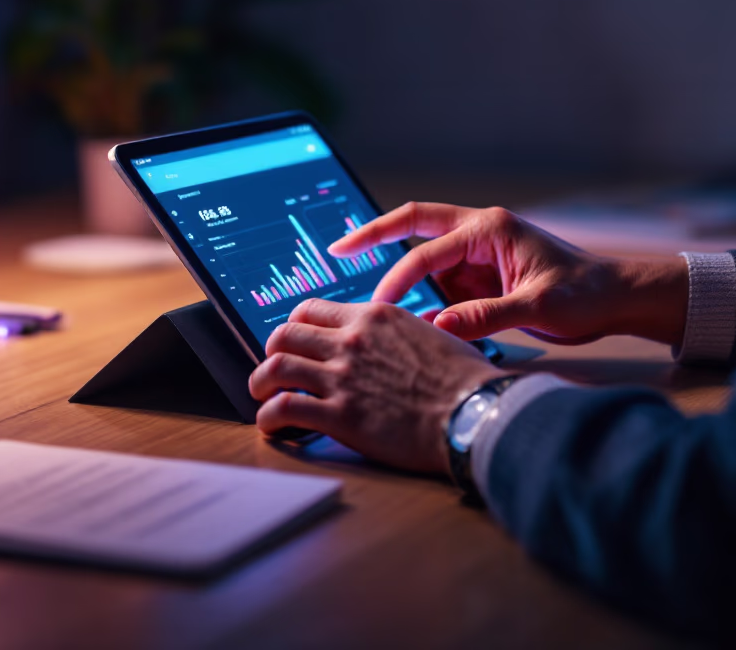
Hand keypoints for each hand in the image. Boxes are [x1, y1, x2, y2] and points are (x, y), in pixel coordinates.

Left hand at [250, 298, 500, 473]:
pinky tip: (272, 426)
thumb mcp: (430, 334)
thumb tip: (389, 339)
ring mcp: (342, 376)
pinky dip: (269, 417)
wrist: (476, 413)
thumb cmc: (465, 379)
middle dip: (271, 352)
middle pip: (284, 334)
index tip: (292, 342)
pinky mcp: (339, 414)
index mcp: (373, 316)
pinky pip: (284, 408)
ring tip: (260, 396)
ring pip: (274, 368)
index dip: (294, 325)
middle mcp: (351, 339)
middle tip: (272, 369)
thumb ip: (397, 332)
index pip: (311, 308)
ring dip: (259, 383)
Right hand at [329, 203, 688, 346]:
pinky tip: (406, 320)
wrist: (617, 299)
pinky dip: (421, 298)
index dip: (398, 278)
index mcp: (489, 229)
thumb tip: (438, 328)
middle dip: (373, 234)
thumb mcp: (538, 308)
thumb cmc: (585, 295)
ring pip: (424, 258)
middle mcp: (479, 234)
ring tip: (370, 306)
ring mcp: (478, 254)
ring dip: (400, 278)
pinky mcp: (480, 275)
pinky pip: (440, 282)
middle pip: (413, 225)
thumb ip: (487, 316)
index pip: (428, 250)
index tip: (378, 307)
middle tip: (335, 249)